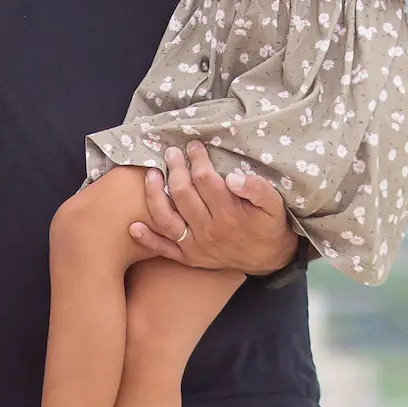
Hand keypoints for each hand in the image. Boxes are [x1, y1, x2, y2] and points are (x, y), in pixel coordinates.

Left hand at [128, 143, 296, 275]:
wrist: (269, 260)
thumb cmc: (268, 225)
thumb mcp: (274, 205)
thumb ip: (257, 189)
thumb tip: (233, 177)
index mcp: (230, 214)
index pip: (205, 180)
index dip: (197, 159)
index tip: (193, 146)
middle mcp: (209, 230)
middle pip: (182, 194)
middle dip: (175, 169)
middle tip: (171, 152)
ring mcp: (196, 245)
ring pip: (166, 219)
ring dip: (154, 195)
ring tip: (151, 174)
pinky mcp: (188, 257)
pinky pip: (164, 249)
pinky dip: (147, 239)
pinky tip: (133, 226)